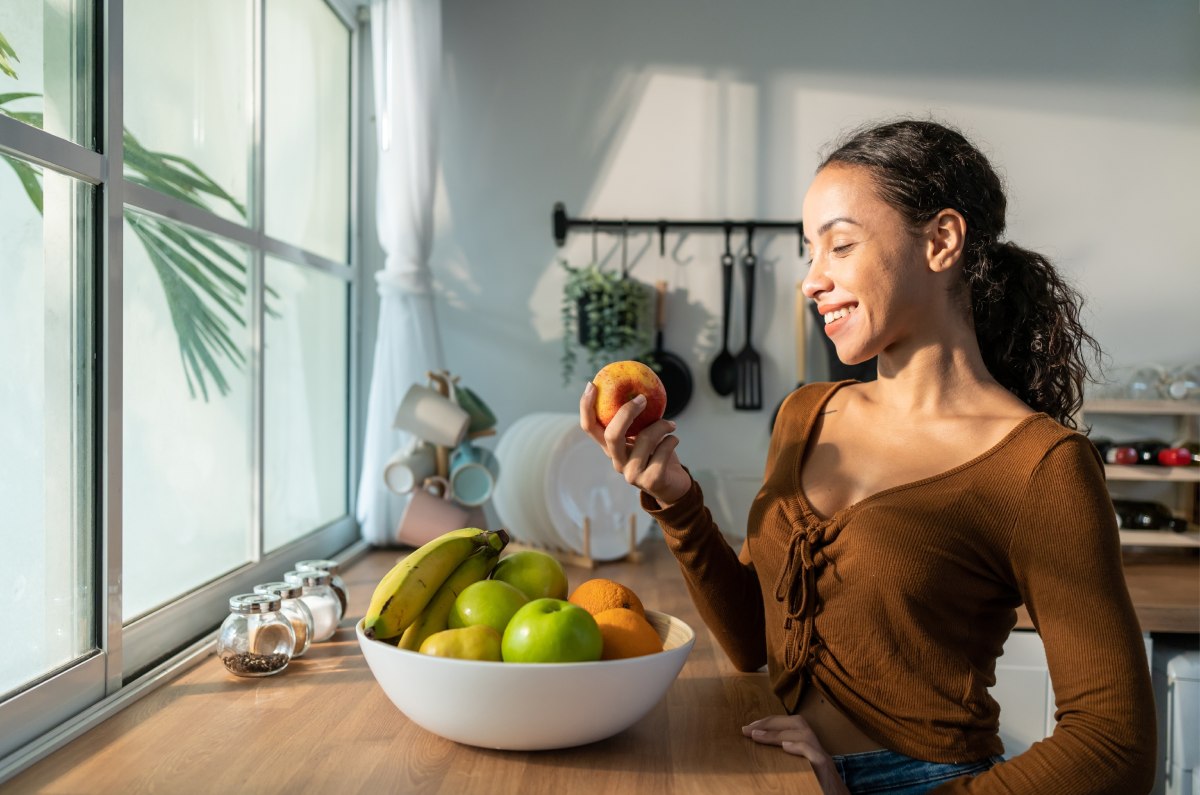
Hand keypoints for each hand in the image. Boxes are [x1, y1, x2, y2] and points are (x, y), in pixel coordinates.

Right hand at [579, 383, 690, 507]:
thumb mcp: (643, 435)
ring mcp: (632, 474)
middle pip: (612, 435)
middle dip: (626, 413)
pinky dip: (671, 441)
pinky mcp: (651, 481)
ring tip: (671, 425)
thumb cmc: (658, 454)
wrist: (674, 486)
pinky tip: (674, 440)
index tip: (592, 385)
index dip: (586, 407)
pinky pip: (662, 452)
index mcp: (611, 448)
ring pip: (644, 440)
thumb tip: (637, 388)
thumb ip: (637, 420)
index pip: (589, 428)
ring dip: (661, 426)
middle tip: (642, 399)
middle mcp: (617, 462)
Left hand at [743, 715, 848, 794]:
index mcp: (808, 748)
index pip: (790, 724)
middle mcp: (816, 749)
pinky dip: (800, 747)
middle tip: (748, 729)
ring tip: (757, 736)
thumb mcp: (795, 772)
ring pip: (805, 734)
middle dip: (771, 722)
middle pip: (797, 722)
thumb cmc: (815, 788)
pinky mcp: (825, 768)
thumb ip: (781, 761)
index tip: (749, 728)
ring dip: (778, 733)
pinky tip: (785, 747)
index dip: (769, 722)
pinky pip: (814, 753)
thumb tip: (758, 756)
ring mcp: (822, 757)